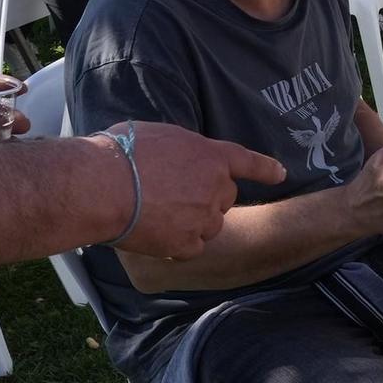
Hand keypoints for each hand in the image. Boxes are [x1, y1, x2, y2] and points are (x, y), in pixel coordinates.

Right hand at [98, 122, 285, 259]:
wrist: (102, 185)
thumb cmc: (121, 152)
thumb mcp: (161, 135)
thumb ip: (182, 150)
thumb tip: (178, 159)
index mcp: (211, 155)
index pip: (248, 161)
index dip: (265, 169)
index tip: (280, 174)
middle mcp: (216, 186)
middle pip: (225, 197)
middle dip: (207, 198)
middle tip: (171, 195)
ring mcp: (204, 217)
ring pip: (210, 225)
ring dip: (192, 222)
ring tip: (158, 214)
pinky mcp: (188, 243)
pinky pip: (192, 247)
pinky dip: (177, 245)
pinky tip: (155, 234)